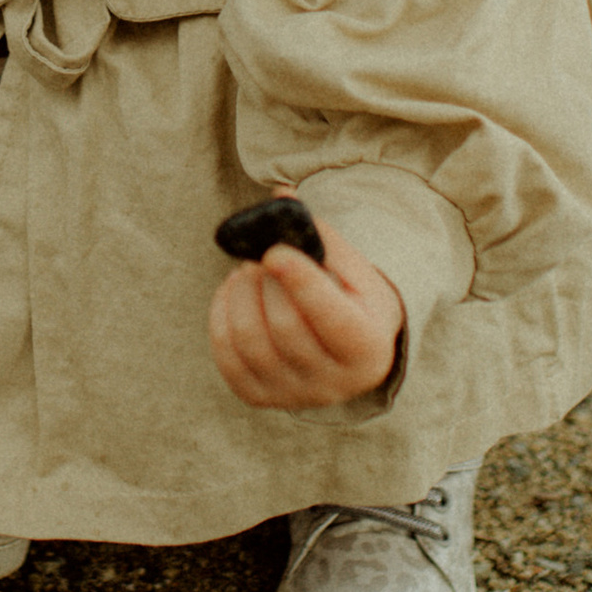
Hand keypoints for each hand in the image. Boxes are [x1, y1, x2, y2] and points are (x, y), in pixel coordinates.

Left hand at [211, 209, 404, 409]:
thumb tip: (281, 196)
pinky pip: (226, 354)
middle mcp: (334, 384)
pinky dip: (223, 314)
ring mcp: (293, 395)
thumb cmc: (352, 298)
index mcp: (368, 350)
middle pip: (286, 327)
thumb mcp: (354, 268)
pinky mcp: (259, 396)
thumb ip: (321, 234)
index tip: (275, 251)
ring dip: (242, 294)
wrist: (347, 348)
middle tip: (262, 254)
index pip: (332, 319)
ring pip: (250, 340)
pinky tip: (235, 290)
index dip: (301, 283)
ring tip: (249, 270)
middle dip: (267, 282)